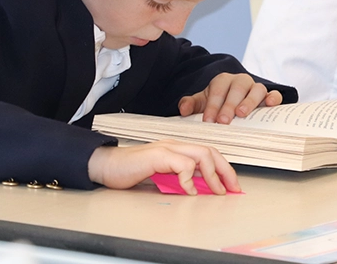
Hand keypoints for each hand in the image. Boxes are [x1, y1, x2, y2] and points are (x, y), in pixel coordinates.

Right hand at [87, 141, 238, 194]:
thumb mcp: (161, 176)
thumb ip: (179, 178)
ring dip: (213, 175)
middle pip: (210, 151)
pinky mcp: (158, 156)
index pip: (208, 152)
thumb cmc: (130, 171)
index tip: (231, 185)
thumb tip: (200, 189)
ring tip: (216, 190)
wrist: (105, 165)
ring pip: (202, 154)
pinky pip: (183, 164)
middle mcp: (175, 144)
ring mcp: (167, 148)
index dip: (223, 168)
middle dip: (226, 170)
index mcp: (177, 148)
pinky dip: (190, 179)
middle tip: (232, 188)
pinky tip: (190, 191)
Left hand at [178, 73, 282, 123]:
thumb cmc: (217, 103)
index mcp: (223, 81)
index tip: (208, 120)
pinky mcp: (269, 97)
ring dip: (249, 101)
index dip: (212, 105)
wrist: (234, 102)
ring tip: (242, 114)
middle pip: (237, 88)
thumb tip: (184, 108)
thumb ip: (191, 104)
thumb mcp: (202, 102)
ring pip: (257, 89)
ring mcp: (256, 88)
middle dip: (229, 105)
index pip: (218, 89)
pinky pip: (274, 94)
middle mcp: (241, 81)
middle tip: (223, 121)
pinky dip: (273, 98)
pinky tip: (269, 105)